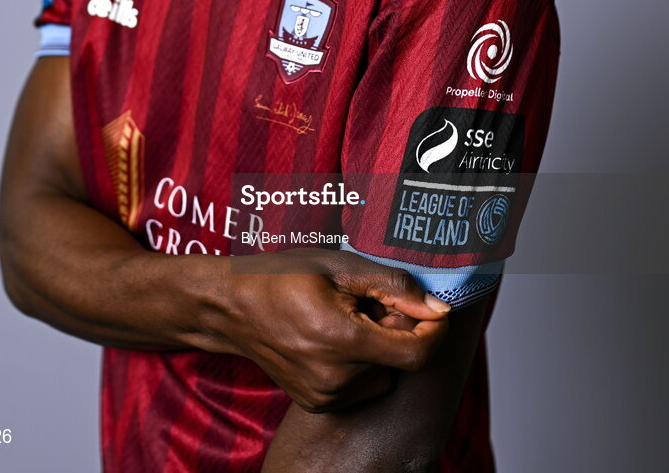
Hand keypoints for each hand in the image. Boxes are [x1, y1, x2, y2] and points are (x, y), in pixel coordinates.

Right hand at [205, 248, 449, 412]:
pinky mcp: (317, 403)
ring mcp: (325, 396)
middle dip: (396, 329)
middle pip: (398, 361)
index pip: (416, 354)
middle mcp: (336, 379)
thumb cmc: (282, 277)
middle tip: (368, 300)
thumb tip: (436, 307)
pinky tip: (334, 337)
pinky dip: (361, 363)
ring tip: (346, 317)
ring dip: (379, 347)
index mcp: (343, 341)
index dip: (433, 331)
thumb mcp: (339, 265)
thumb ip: (392, 286)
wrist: (232, 306)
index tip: (431, 309)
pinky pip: (361, 386)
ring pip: (382, 374)